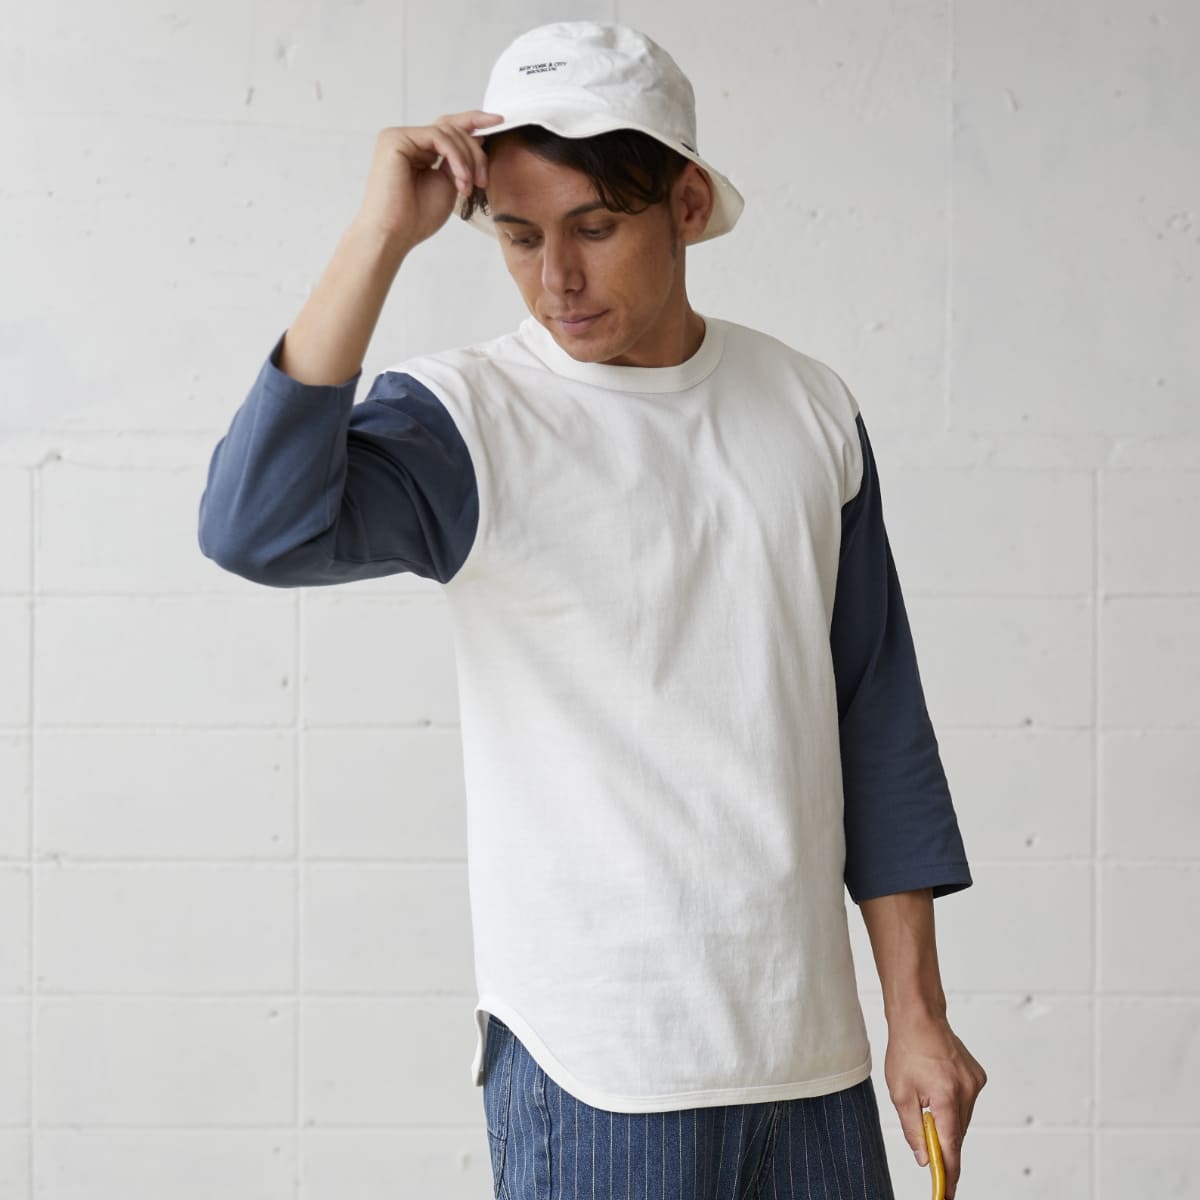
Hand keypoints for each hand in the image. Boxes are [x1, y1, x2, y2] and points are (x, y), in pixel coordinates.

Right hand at [353, 110, 505, 250]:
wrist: (395, 234)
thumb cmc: (417, 217)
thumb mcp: (449, 183)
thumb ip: (460, 161)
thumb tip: (478, 136)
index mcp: (419, 150)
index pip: (448, 127)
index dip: (474, 120)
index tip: (499, 120)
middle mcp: (408, 140)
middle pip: (452, 128)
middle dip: (475, 153)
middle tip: (482, 180)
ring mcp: (400, 137)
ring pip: (448, 132)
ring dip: (467, 160)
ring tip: (468, 187)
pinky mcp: (395, 139)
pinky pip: (438, 137)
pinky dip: (456, 158)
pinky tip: (460, 179)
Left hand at [883, 1015, 985, 1198]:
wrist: (919, 1017)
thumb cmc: (906, 1050)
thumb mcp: (900, 1094)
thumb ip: (913, 1130)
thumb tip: (924, 1158)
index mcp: (946, 1098)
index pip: (952, 1148)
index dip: (949, 1174)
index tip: (947, 1192)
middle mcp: (966, 1092)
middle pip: (958, 1135)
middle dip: (944, 1146)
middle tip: (929, 1153)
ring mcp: (975, 1084)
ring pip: (962, 1120)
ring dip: (948, 1123)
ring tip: (927, 1104)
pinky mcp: (978, 1077)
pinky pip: (966, 1103)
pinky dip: (954, 1106)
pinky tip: (939, 1090)